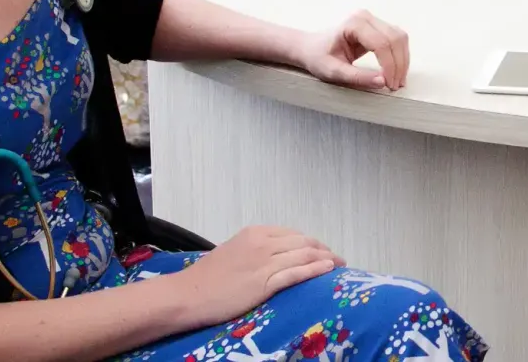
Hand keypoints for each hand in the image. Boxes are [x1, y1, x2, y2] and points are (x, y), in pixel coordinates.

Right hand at [171, 225, 341, 327]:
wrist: (188, 294)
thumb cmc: (207, 277)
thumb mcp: (234, 252)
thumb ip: (255, 250)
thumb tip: (273, 255)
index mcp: (255, 232)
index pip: (292, 234)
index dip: (311, 242)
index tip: (322, 250)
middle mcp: (262, 242)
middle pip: (303, 242)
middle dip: (323, 249)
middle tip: (337, 258)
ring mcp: (264, 262)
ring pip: (304, 255)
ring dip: (326, 259)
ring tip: (339, 265)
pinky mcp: (264, 282)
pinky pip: (296, 273)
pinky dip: (315, 270)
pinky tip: (328, 270)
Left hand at [294, 9, 409, 90]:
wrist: (311, 48)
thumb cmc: (318, 58)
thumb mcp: (334, 72)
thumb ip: (358, 77)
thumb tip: (383, 82)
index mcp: (353, 24)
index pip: (381, 44)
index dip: (389, 66)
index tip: (388, 85)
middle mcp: (366, 17)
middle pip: (394, 39)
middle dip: (398, 65)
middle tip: (395, 86)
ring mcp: (373, 19)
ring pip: (400, 38)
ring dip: (403, 61)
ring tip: (398, 81)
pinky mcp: (378, 26)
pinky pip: (397, 39)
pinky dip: (400, 56)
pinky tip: (397, 71)